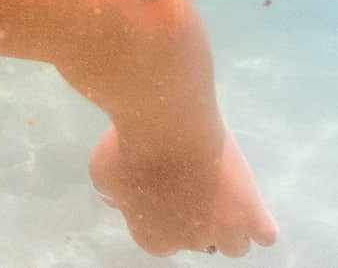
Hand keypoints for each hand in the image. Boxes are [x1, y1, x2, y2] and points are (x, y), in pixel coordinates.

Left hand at [90, 124, 277, 256]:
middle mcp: (191, 244)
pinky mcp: (252, 214)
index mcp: (153, 239)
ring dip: (228, 225)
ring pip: (235, 244)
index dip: (161, 214)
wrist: (165, 121)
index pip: (161, 240)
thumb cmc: (128, 144)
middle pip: (198, 240)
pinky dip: (258, 221)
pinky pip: (265, 234)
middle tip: (189, 182)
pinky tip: (246, 201)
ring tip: (219, 192)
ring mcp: (224, 231)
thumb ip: (112, 192)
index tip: (160, 189)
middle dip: (193, 216)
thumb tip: (116, 201)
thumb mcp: (102, 169)